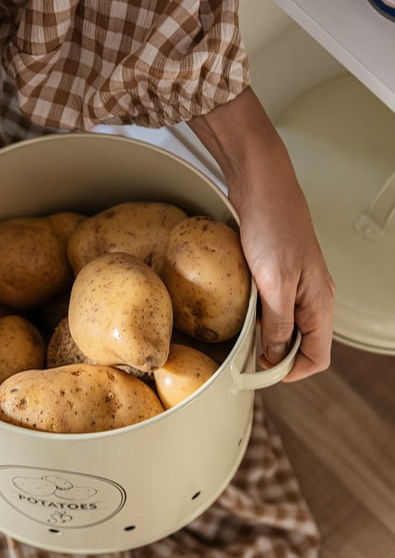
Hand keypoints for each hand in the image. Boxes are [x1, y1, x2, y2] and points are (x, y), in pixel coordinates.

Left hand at [188, 88, 335, 380]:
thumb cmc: (272, 225)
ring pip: (284, 327)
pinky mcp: (278, 273)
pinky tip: (236, 312)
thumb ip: (278, 324)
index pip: (317, 356)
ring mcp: (296, 285)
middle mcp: (312, 297)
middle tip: (241, 358)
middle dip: (273, 356)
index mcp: (320, 302)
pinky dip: (256, 316)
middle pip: (300, 345)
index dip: (290, 371)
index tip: (258, 373)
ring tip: (236, 337)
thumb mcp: (274, 282)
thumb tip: (275, 357)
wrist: (261, 184)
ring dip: (263, 336)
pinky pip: (271, 307)